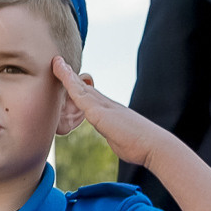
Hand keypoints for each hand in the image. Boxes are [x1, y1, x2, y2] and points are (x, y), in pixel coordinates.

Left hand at [51, 57, 170, 172]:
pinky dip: (69, 83)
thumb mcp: (121, 140)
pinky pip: (80, 95)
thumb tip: (114, 137)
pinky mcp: (100, 112)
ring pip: (81, 87)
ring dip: (67, 74)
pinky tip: (61, 72)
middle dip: (71, 76)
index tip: (71, 79)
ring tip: (57, 62)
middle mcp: (108, 104)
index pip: (92, 97)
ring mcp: (104, 106)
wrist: (154, 146)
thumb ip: (114, 135)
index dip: (80, 87)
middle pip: (85, 87)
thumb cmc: (140, 147)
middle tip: (59, 64)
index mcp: (112, 112)